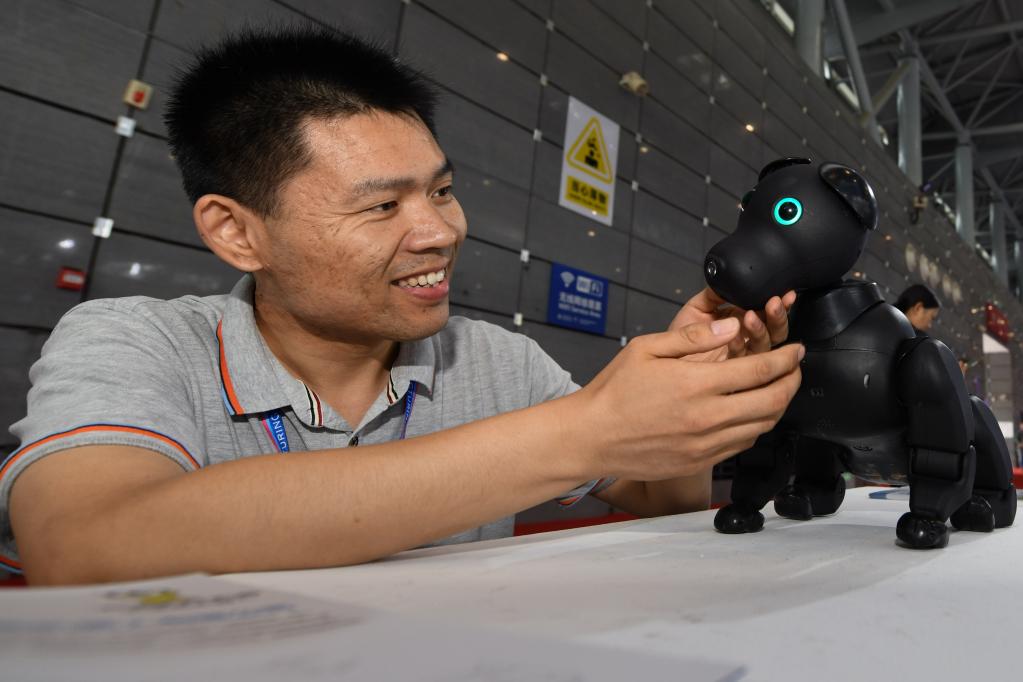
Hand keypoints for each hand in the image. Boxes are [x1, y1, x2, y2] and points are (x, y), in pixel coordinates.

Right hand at [577, 317, 802, 481]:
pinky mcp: (700, 461)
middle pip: (773, 401)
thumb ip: (693, 337)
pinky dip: (756, 426)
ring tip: (778, 389)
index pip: (760, 369)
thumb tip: (731, 328)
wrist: (591, 437)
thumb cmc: (613, 392)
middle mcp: (707, 417)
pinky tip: (751, 413)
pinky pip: (742, 444)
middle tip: (796, 368)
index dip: (787, 358)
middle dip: (793, 381)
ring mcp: (706, 444)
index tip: (796, 349)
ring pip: (763, 426)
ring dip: (779, 406)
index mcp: (696, 384)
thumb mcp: (646, 349)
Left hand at [668, 288, 796, 360]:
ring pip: (765, 347)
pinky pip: (743, 361)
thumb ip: (715, 294)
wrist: (661, 358)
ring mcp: (740, 357)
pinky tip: (734, 335)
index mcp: (741, 322)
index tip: (784, 294)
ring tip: (752, 316)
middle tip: (773, 304)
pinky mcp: (730, 373)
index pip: (767, 313)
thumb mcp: (697, 307)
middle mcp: (746, 340)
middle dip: (777, 317)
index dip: (779, 304)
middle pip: (775, 332)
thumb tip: (731, 280)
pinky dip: (740, 346)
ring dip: (762, 330)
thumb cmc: (679, 335)